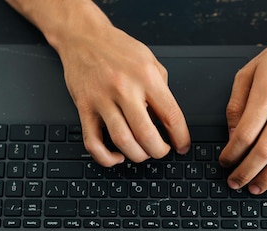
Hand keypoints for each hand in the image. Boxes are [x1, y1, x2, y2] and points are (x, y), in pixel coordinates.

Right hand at [60, 25, 190, 166]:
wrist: (83, 37)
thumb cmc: (117, 49)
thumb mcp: (150, 61)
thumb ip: (161, 89)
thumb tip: (167, 119)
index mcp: (146, 76)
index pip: (171, 115)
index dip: (180, 137)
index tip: (182, 146)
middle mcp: (124, 88)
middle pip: (146, 134)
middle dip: (159, 151)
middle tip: (161, 151)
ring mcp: (102, 100)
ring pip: (122, 141)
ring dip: (137, 155)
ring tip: (142, 153)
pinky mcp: (84, 108)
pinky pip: (93, 143)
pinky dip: (106, 158)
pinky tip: (117, 156)